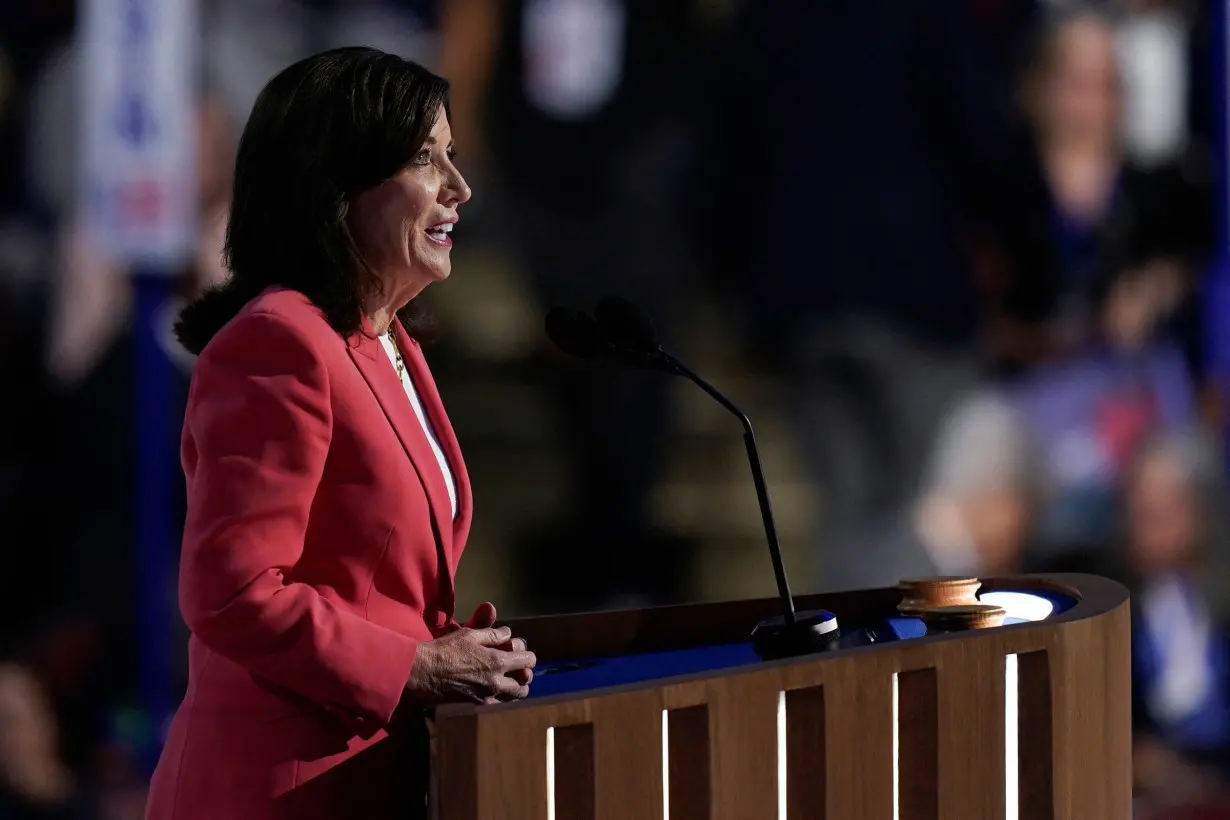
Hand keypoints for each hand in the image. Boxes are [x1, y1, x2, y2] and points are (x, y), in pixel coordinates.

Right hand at [406, 626, 535, 705]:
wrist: (422, 673)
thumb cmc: (445, 650)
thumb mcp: (470, 635)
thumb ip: (493, 635)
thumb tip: (508, 634)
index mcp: (498, 662)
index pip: (528, 660)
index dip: (526, 653)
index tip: (517, 649)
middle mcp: (497, 682)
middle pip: (526, 681)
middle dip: (524, 671)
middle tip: (514, 664)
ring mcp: (488, 695)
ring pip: (515, 695)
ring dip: (515, 685)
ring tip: (506, 676)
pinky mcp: (477, 703)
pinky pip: (500, 702)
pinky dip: (502, 694)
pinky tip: (492, 685)